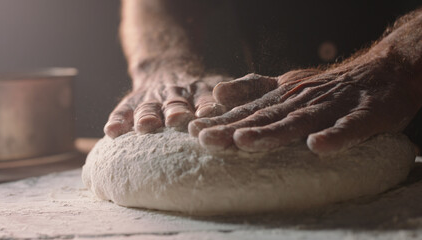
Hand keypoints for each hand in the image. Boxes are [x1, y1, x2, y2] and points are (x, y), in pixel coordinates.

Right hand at [104, 69, 230, 137]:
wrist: (167, 66)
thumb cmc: (199, 89)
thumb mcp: (217, 84)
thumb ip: (233, 99)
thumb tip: (257, 121)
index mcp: (200, 91)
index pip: (205, 98)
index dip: (207, 105)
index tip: (209, 113)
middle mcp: (176, 94)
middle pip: (176, 103)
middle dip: (176, 111)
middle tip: (176, 119)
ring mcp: (153, 98)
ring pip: (149, 107)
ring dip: (147, 116)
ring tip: (144, 126)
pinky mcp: (133, 102)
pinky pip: (123, 110)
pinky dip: (117, 120)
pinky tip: (112, 131)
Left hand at [189, 58, 421, 153]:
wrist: (383, 71)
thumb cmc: (329, 85)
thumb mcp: (287, 84)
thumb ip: (254, 90)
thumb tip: (218, 94)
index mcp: (283, 95)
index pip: (248, 111)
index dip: (221, 122)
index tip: (193, 131)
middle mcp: (302, 99)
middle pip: (265, 116)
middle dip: (234, 129)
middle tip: (205, 139)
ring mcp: (332, 106)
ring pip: (299, 121)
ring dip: (272, 132)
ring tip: (246, 142)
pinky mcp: (364, 115)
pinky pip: (349, 127)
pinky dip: (334, 136)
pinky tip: (317, 147)